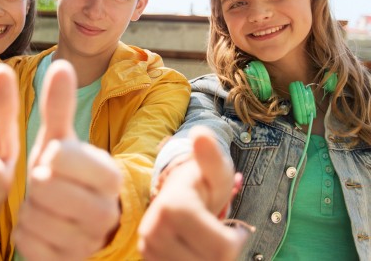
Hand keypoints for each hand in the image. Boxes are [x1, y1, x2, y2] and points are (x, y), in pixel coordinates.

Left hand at [13, 60, 121, 260]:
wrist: (75, 226)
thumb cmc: (64, 176)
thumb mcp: (59, 141)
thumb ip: (59, 107)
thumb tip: (63, 63)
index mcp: (108, 174)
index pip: (57, 156)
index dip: (46, 157)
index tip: (56, 162)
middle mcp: (107, 209)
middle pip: (42, 187)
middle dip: (35, 186)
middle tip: (47, 187)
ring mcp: (91, 240)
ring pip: (33, 218)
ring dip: (29, 211)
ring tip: (45, 207)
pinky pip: (30, 245)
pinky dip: (27, 235)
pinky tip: (41, 228)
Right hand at [138, 127, 249, 260]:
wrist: (175, 192)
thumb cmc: (202, 183)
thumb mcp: (216, 170)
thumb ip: (212, 157)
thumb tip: (200, 133)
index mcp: (173, 207)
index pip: (220, 249)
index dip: (235, 241)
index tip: (235, 229)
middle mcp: (153, 229)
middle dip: (221, 253)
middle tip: (219, 234)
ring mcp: (148, 246)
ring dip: (207, 259)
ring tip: (205, 241)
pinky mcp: (146, 258)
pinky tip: (194, 249)